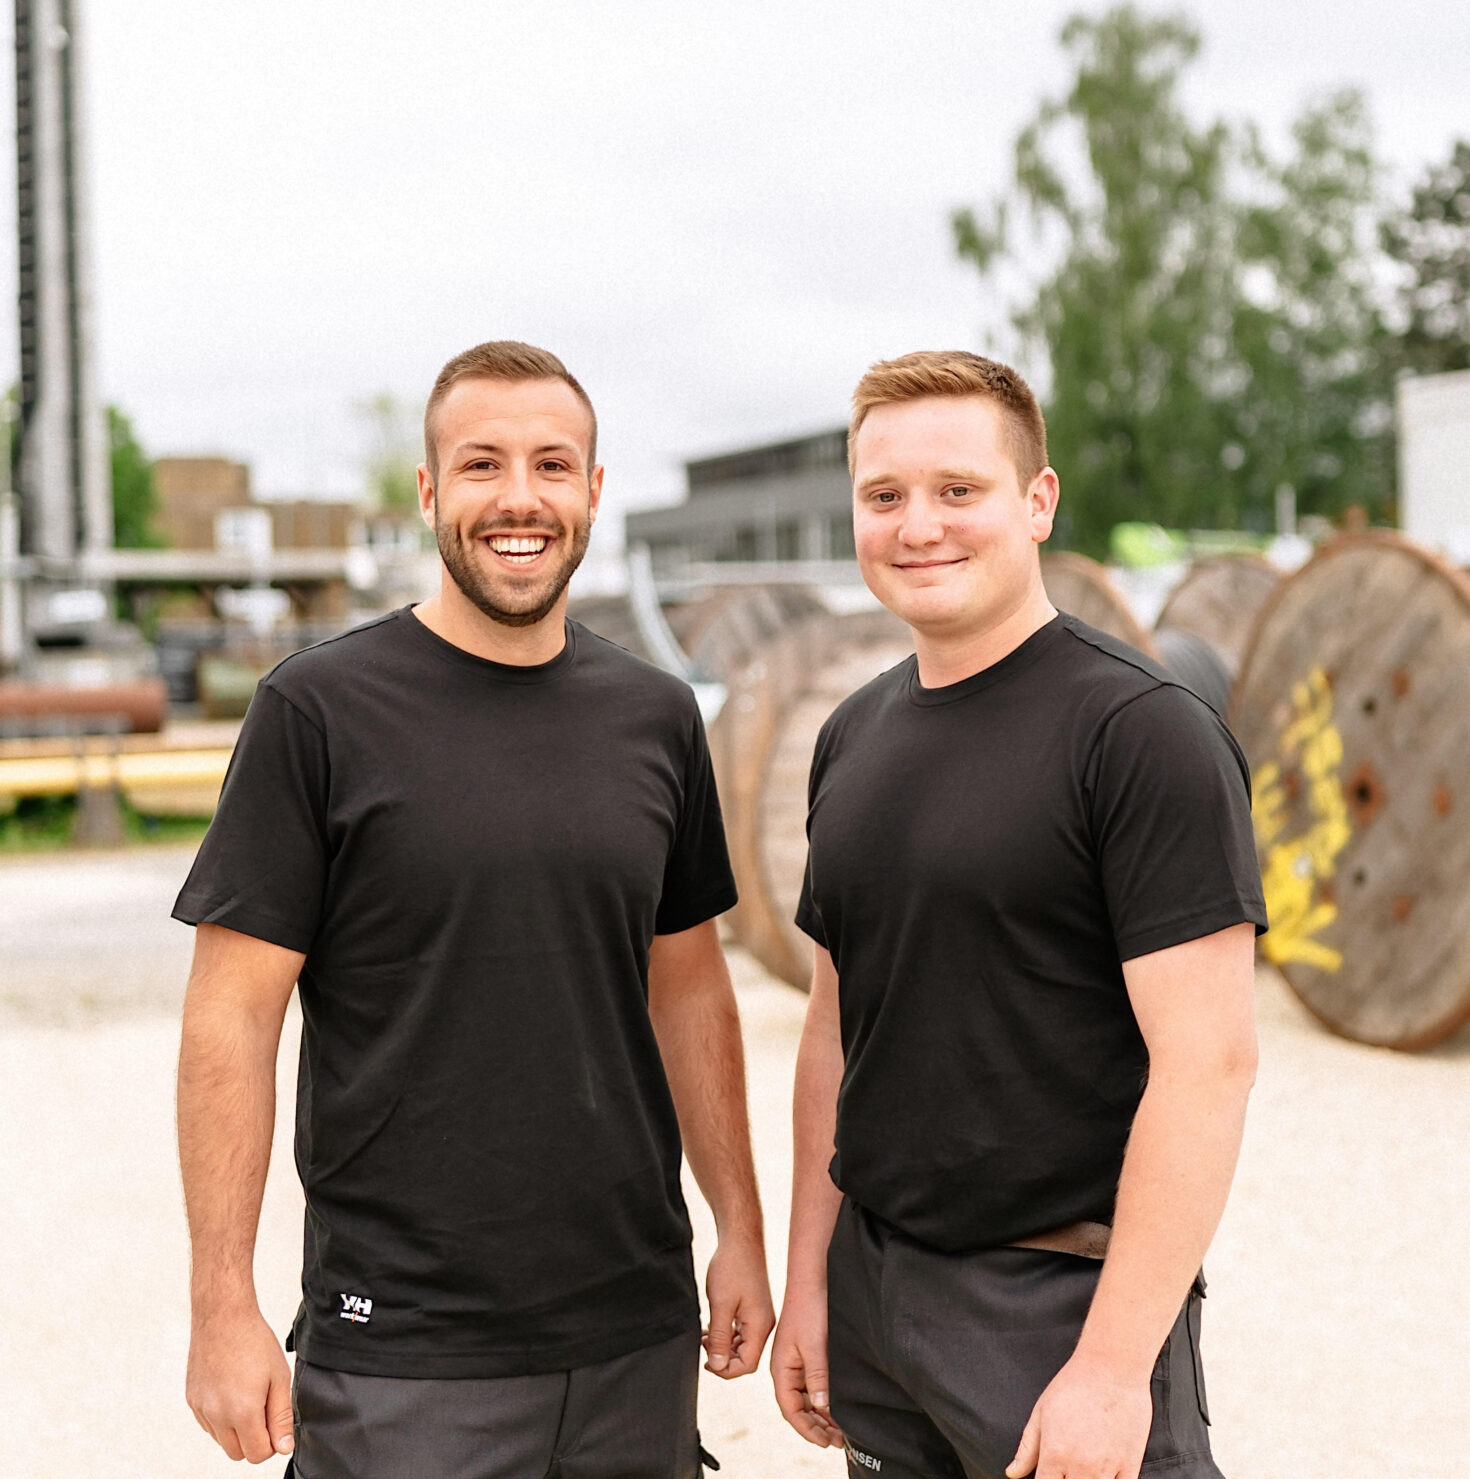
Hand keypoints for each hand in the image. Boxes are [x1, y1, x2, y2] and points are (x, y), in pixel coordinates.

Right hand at [186, 1303, 293, 1462]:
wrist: (223, 1317)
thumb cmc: (255, 1342)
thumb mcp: (279, 1377)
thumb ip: (281, 1417)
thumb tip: (284, 1447)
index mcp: (242, 1411)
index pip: (257, 1454)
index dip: (273, 1444)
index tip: (278, 1426)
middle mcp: (217, 1415)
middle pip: (237, 1453)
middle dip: (255, 1441)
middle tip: (265, 1411)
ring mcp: (201, 1409)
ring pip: (222, 1441)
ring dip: (237, 1430)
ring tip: (250, 1396)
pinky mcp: (192, 1401)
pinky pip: (208, 1425)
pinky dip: (222, 1419)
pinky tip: (232, 1392)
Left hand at [702, 1232, 774, 1378]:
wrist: (740, 1239)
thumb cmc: (732, 1266)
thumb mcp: (720, 1304)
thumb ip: (719, 1337)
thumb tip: (717, 1365)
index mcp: (760, 1326)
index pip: (747, 1365)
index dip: (725, 1369)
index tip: (706, 1361)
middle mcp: (764, 1324)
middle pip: (745, 1357)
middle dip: (723, 1357)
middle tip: (703, 1345)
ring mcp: (760, 1315)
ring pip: (742, 1345)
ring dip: (723, 1346)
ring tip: (705, 1336)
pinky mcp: (754, 1308)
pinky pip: (741, 1331)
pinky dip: (727, 1334)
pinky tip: (713, 1326)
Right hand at [771, 1284, 842, 1447]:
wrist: (812, 1279)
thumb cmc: (810, 1310)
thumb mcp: (815, 1346)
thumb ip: (817, 1378)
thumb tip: (821, 1406)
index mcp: (781, 1368)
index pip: (790, 1410)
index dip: (807, 1429)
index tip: (825, 1442)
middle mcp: (786, 1368)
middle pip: (798, 1407)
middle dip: (816, 1427)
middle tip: (838, 1441)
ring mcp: (796, 1361)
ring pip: (806, 1398)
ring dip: (821, 1415)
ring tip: (840, 1429)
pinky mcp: (807, 1354)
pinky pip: (813, 1385)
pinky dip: (824, 1398)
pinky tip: (837, 1405)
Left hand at [1006, 1354, 1151, 1478]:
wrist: (1112, 1367)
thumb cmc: (1075, 1384)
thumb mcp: (1041, 1412)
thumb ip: (1027, 1448)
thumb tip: (1013, 1473)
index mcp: (1054, 1454)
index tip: (1047, 1476)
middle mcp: (1080, 1466)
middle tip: (1065, 1470)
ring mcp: (1107, 1468)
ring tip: (1083, 1470)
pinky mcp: (1130, 1466)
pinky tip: (1104, 1474)